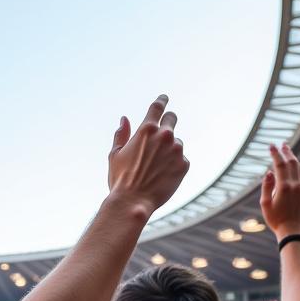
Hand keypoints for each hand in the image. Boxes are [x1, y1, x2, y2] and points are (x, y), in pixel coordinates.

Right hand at [107, 95, 189, 217]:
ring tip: (156, 168)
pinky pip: (181, 160)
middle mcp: (165, 135)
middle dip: (168, 121)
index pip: (158, 107)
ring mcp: (177, 150)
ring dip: (169, 149)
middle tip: (162, 132)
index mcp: (146, 129)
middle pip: (172, 118)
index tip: (164, 98)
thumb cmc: (120, 179)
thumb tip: (124, 119)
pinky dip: (174, 165)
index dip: (161, 100)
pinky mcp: (184, 165)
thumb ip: (121, 135)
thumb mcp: (115, 154)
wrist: (133, 202)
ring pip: (176, 143)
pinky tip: (162, 177)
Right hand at [260, 143, 299, 238]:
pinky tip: (297, 168)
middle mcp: (295, 185)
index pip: (279, 165)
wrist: (292, 230)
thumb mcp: (265, 204)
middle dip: (287, 152)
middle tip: (283, 144)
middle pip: (292, 163)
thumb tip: (269, 172)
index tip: (271, 146)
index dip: (275, 154)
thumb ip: (267, 186)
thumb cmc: (275, 219)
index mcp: (283, 187)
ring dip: (294, 159)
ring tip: (289, 154)